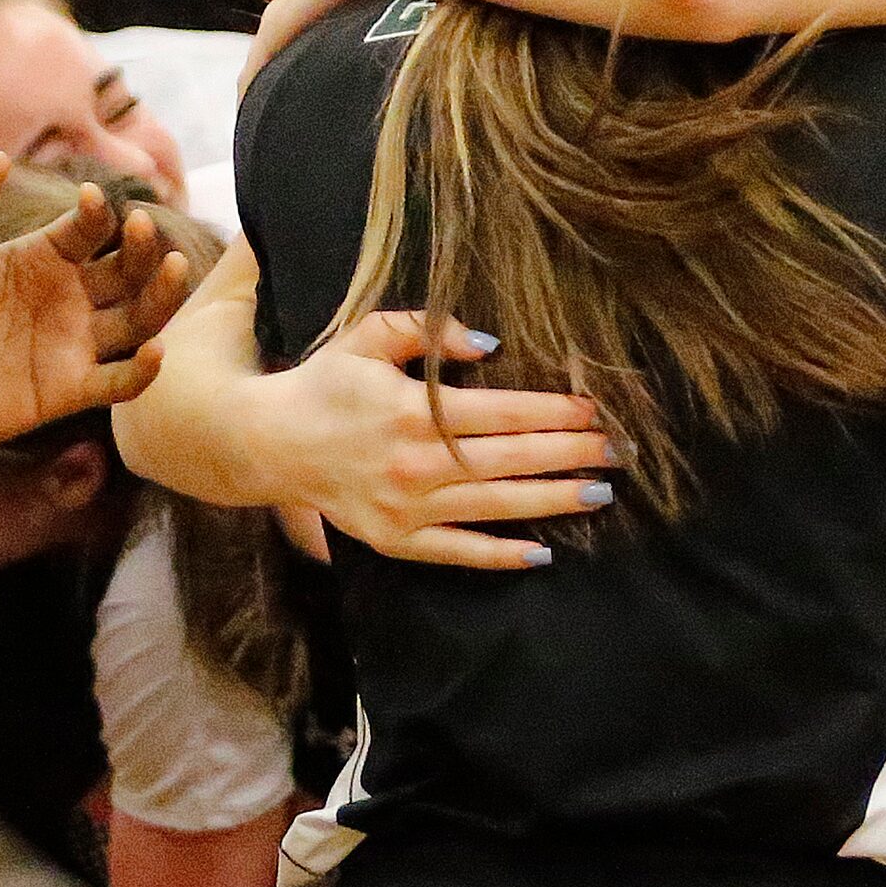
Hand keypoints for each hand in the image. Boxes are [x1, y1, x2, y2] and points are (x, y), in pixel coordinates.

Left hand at [0, 159, 189, 465]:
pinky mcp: (68, 390)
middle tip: (143, 228)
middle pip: (126, 270)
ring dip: (161, 295)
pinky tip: (153, 352)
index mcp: (40, 259)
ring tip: (174, 267)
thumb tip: (0, 158)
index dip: (97, 213)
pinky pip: (120, 381)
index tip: (91, 200)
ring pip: (138, 319)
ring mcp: (72, 345)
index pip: (88, 229)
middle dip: (142, 248)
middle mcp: (67, 299)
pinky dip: (143, 370)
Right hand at [271, 311, 618, 568]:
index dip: (553, 412)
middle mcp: (416, 463)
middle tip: (617, 450)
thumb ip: (425, 330)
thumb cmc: (326, 384)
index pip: (502, 413)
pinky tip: (543, 551)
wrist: (268, 443)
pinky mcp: (396, 539)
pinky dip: (501, 555)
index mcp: (413, 411)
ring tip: (599, 493)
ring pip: (495, 506)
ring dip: (552, 501)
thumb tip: (488, 342)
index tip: (593, 409)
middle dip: (569, 454)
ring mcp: (407, 508)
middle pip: (510, 460)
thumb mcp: (368, 337)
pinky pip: (458, 552)